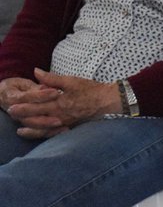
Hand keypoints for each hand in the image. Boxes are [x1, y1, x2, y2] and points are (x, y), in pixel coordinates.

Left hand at [5, 69, 120, 132]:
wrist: (107, 101)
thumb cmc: (90, 90)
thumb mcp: (71, 81)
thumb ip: (52, 78)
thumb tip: (36, 71)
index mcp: (59, 103)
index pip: (36, 106)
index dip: (23, 106)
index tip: (12, 106)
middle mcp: (60, 116)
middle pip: (36, 119)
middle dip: (23, 118)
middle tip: (11, 115)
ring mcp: (65, 122)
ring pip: (44, 129)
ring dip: (31, 130)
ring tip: (20, 131)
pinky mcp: (70, 126)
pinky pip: (54, 133)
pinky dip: (45, 135)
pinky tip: (40, 134)